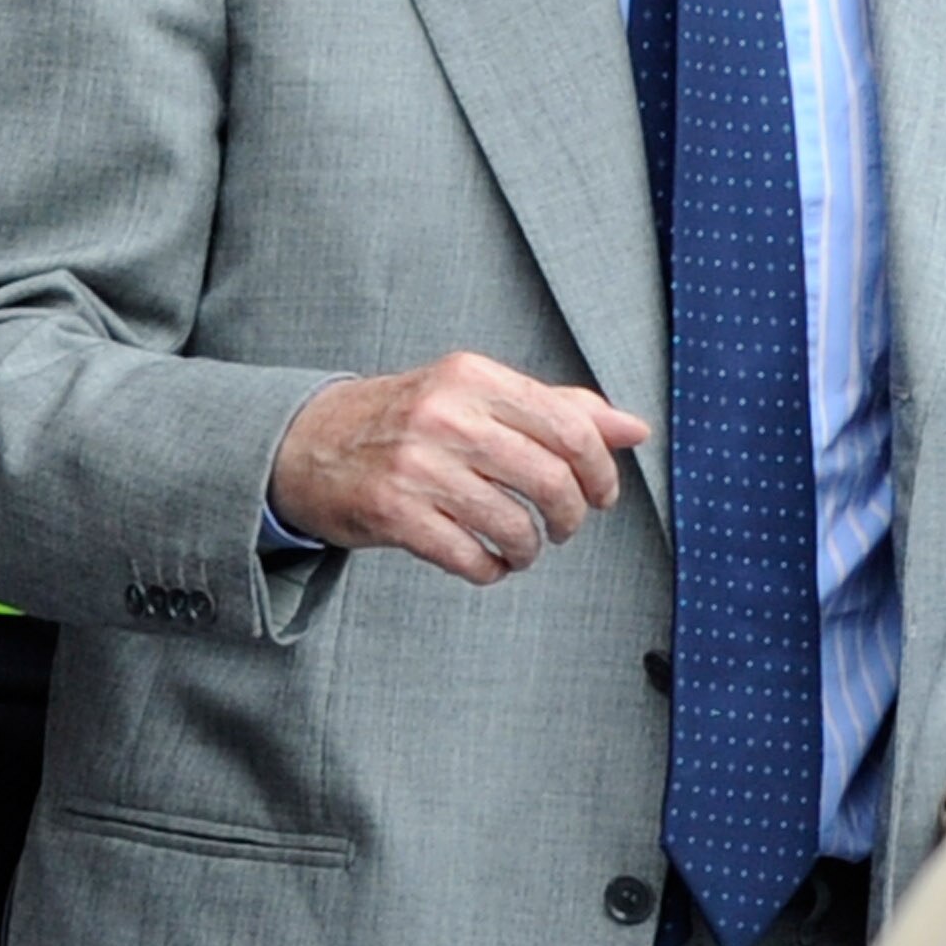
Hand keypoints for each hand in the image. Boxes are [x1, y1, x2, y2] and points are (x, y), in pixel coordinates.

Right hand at [268, 352, 643, 585]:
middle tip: (566, 527)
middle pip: (549, 478)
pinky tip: (487, 561)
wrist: (308, 444)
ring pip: (513, 523)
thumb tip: (636, 430)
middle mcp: (446, 415)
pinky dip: (491, 569)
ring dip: (530, 549)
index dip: (600, 469)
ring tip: (523, 547)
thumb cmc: (409, 420)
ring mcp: (417, 465)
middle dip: (572, 516)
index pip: (569, 424)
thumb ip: (557, 409)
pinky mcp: (393, 513)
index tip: (602, 494)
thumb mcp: (477, 396)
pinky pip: (470, 557)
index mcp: (474, 377)